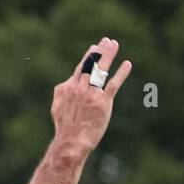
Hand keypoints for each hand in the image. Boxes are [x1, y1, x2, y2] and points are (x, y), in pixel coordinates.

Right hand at [50, 36, 131, 158]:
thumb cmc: (64, 127)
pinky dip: (121, 73)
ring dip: (108, 55)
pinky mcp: (102, 102)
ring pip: (101, 70)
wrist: (70, 142)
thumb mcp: (56, 107)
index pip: (81, 68)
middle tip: (107, 41)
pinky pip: (113, 84)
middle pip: (91, 64)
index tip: (95, 48)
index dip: (89, 56)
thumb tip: (64, 84)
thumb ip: (62, 93)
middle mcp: (79, 88)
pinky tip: (127, 64)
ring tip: (114, 44)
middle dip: (99, 51)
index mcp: (67, 88)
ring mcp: (91, 94)